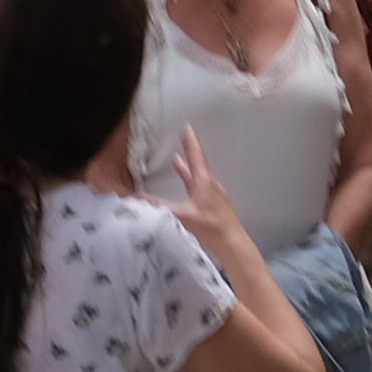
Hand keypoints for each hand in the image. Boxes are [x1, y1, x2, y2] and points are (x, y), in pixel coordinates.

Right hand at [147, 122, 247, 259]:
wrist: (232, 243)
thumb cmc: (210, 227)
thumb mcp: (182, 215)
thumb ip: (159, 206)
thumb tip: (139, 198)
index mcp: (203, 182)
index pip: (196, 156)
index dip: (190, 142)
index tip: (187, 128)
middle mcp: (210, 185)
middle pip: (198, 164)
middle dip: (189, 151)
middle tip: (184, 138)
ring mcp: (215, 195)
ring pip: (199, 176)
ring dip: (189, 168)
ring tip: (178, 162)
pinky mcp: (216, 205)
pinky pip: (202, 187)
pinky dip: (193, 182)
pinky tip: (190, 189)